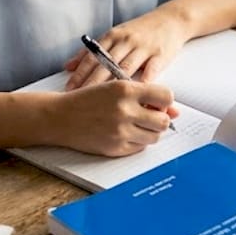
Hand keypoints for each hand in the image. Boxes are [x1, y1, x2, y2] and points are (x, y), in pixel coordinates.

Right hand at [39, 80, 179, 156]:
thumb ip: (146, 96)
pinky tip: (125, 132)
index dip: (165, 101)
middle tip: (148, 116)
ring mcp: (120, 131)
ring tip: (135, 124)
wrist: (60, 117)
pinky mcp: (115, 148)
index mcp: (125, 89)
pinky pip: (140, 147)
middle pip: (163, 121)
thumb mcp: (115, 87)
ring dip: (149, 131)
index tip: (158, 103)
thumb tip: (175, 111)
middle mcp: (124, 110)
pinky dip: (137, 141)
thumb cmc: (87, 99)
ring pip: (154, 136)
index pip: (166, 96)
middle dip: (160, 119)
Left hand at [64, 10, 191, 88]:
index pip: (92, 57)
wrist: (171, 20)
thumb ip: (92, 52)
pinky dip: (143, 83)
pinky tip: (136, 95)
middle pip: (106, 65)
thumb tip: (68, 66)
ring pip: (125, 68)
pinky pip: (150, 70)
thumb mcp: (115, 36)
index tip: (69, 89)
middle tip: (80, 99)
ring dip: (114, 86)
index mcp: (113, 36)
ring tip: (104, 103)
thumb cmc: (140, 31)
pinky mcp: (160, 54)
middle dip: (91, 83)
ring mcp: (143, 47)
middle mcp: (126, 40)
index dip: (80, 73)